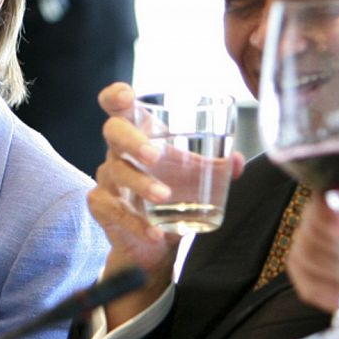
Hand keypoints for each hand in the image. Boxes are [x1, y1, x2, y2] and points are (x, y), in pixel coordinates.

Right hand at [85, 82, 243, 324]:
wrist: (154, 242)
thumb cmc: (171, 194)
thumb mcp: (195, 177)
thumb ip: (217, 166)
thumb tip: (236, 161)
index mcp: (140, 133)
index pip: (118, 106)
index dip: (116, 97)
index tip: (127, 97)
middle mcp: (119, 151)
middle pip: (114, 132)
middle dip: (132, 140)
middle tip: (154, 156)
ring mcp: (108, 178)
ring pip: (117, 172)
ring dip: (141, 184)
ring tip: (164, 196)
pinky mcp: (102, 206)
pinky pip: (116, 210)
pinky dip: (137, 222)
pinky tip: (155, 232)